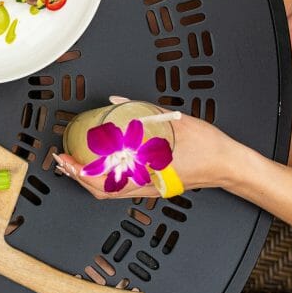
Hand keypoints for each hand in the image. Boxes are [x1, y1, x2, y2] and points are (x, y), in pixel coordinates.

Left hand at [53, 100, 240, 199]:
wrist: (229, 165)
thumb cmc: (207, 147)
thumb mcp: (172, 120)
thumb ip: (141, 111)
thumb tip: (116, 101)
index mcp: (147, 172)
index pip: (103, 179)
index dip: (80, 171)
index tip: (66, 159)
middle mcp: (145, 185)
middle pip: (101, 190)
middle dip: (77, 176)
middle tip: (62, 160)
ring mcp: (148, 188)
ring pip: (110, 191)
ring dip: (89, 179)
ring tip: (74, 164)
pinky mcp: (153, 187)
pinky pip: (122, 188)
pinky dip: (105, 178)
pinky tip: (99, 166)